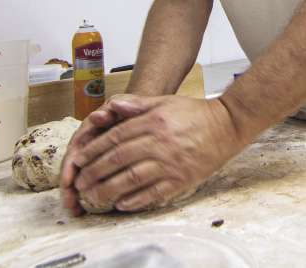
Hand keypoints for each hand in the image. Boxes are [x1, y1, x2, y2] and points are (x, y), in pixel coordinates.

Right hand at [59, 101, 125, 215]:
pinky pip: (92, 180)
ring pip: (80, 175)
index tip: (68, 181)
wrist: (141, 113)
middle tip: (69, 203)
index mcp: (90, 129)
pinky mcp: (101, 165)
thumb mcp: (127, 104)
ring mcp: (93, 154)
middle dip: (69, 186)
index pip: (76, 149)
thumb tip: (100, 114)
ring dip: (75, 193)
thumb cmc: (132, 109)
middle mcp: (87, 143)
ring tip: (75, 210)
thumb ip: (117, 106)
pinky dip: (87, 193)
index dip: (71, 166)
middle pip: (73, 165)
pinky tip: (85, 208)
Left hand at [69, 95, 247, 211]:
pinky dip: (136, 200)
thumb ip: (138, 104)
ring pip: (132, 179)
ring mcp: (171, 163)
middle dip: (94, 172)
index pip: (115, 138)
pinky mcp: (182, 179)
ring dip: (108, 189)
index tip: (78, 160)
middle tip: (79, 182)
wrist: (228, 125)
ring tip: (93, 196)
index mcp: (153, 121)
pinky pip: (154, 193)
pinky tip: (121, 204)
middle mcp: (160, 142)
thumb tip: (112, 106)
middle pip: (118, 160)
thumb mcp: (165, 101)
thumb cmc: (195, 113)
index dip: (93, 150)